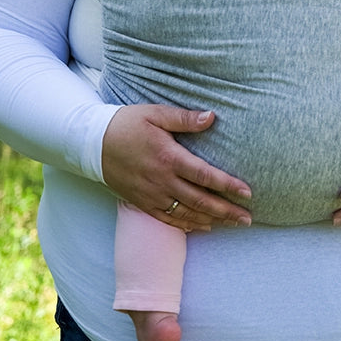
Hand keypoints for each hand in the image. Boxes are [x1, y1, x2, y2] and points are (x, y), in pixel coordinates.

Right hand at [102, 104, 251, 230]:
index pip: (205, 176)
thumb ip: (185, 118)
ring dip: (212, 220)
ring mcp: (151, 195)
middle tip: (248, 218)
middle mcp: (162, 181)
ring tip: (233, 224)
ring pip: (187, 213)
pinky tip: (203, 227)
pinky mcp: (142, 202)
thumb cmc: (127, 124)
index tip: (247, 192)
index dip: (228, 185)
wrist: (92, 143)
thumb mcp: (156, 114)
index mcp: (169, 157)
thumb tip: (212, 116)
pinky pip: (168, 219)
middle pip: (201, 200)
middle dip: (227, 211)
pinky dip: (188, 225)